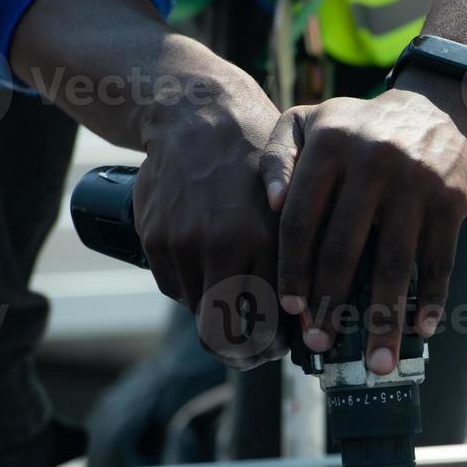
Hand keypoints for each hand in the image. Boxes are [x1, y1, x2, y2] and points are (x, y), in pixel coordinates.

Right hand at [131, 55, 286, 369]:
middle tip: (252, 349)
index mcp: (266, 239)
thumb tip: (311, 312)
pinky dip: (190, 287)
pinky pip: (173, 287)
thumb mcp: (294, 200)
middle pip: (224, 333)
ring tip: (234, 296)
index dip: (270, 347)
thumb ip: (301, 252)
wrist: (199, 114)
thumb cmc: (259, 159)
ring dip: (215, 312)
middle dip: (240, 351)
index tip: (278, 347)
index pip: (266, 323)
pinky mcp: (155, 238)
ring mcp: (183, 244)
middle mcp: (223, 245)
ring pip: (198, 311)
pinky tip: (207, 269)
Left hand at [259, 70, 466, 375]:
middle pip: (344, 249)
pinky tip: (421, 330)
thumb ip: (278, 157)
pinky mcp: (451, 200)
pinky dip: (431, 299)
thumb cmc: (362, 127)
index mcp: (329, 146)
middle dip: (330, 304)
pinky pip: (438, 260)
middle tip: (320, 342)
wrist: (441, 105)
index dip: (292, 268)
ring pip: (394, 265)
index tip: (290, 308)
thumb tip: (269, 205)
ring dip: (384, 320)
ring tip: (378, 362)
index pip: (301, 219)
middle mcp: (372, 163)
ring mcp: (415, 184)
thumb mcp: (312, 122)